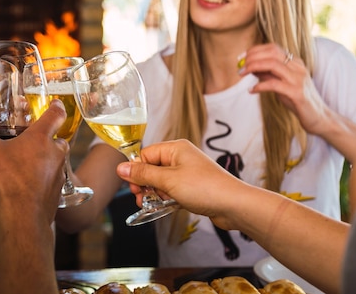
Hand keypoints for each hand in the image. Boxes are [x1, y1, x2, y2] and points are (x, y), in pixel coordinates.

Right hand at [0, 99, 68, 223]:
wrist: (23, 218)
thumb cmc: (9, 180)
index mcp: (41, 138)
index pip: (56, 114)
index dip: (56, 106)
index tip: (55, 103)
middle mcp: (55, 155)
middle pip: (56, 141)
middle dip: (43, 141)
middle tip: (26, 141)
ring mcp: (57, 176)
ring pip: (47, 166)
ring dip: (29, 167)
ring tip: (5, 173)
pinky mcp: (54, 195)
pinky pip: (36, 188)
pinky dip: (21, 191)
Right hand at [116, 139, 246, 229]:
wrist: (234, 205)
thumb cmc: (205, 188)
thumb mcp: (168, 180)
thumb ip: (143, 174)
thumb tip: (121, 168)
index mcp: (176, 149)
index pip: (146, 154)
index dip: (137, 170)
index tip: (133, 186)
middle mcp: (181, 158)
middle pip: (152, 167)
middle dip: (144, 184)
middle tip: (141, 197)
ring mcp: (187, 172)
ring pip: (161, 180)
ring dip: (154, 193)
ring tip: (152, 204)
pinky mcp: (192, 187)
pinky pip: (171, 189)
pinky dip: (165, 197)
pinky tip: (165, 206)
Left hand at [239, 43, 328, 134]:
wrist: (318, 117)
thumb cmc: (297, 100)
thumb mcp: (280, 84)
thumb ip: (268, 75)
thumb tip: (251, 67)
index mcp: (295, 63)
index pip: (273, 48)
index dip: (255, 50)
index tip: (241, 57)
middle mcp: (298, 67)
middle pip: (272, 53)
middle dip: (252, 57)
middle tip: (239, 66)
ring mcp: (298, 79)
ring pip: (273, 65)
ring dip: (253, 67)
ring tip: (242, 74)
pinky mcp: (297, 93)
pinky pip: (274, 85)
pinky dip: (260, 85)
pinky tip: (252, 90)